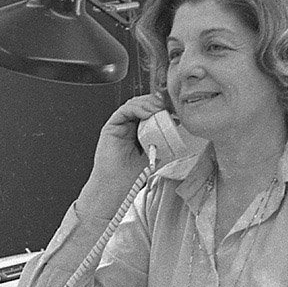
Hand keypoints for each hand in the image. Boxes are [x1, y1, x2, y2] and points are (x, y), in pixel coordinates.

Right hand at [77, 93, 167, 218]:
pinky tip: (147, 113)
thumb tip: (176, 122)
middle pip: (142, 105)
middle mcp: (128, 125)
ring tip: (159, 108)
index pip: (150, 111)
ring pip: (134, 104)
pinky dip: (137, 108)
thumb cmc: (133, 173)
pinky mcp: (111, 126)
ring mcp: (120, 124)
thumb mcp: (155, 151)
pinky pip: (124, 110)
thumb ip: (162, 137)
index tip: (174, 107)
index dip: (161, 106)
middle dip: (156, 102)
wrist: (118, 185)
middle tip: (168, 104)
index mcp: (139, 130)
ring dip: (148, 103)